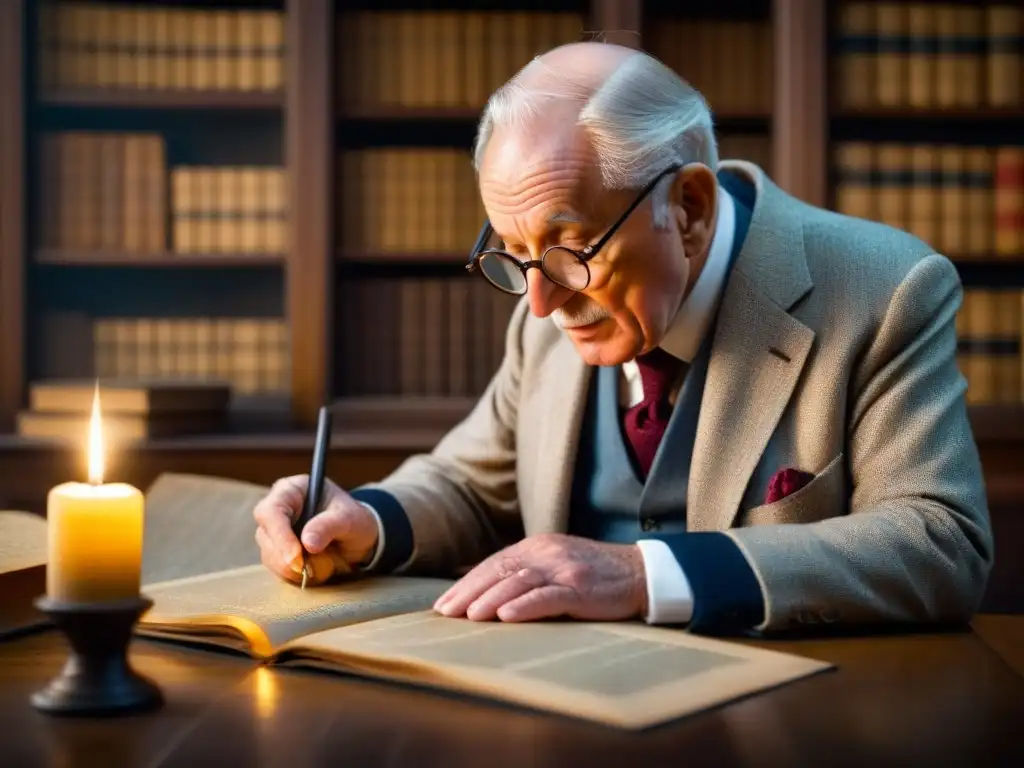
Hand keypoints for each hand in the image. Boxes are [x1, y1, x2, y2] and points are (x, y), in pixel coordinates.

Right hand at [253, 474, 378, 586]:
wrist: (358, 537)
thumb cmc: (354, 519)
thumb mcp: (350, 518)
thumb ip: (330, 525)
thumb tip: (308, 543)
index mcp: (292, 490)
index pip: (272, 510)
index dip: (280, 535)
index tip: (296, 556)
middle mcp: (278, 508)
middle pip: (265, 533)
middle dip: (284, 556)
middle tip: (306, 569)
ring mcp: (275, 531)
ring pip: (269, 554)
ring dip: (291, 568)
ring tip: (321, 565)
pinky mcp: (277, 551)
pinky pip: (277, 567)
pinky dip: (294, 575)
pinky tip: (315, 570)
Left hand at [433, 533, 647, 622]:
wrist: (639, 571)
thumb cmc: (593, 574)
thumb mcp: (555, 564)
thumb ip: (525, 572)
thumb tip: (484, 592)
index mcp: (537, 546)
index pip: (493, 564)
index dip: (467, 583)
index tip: (444, 604)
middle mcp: (546, 553)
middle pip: (500, 571)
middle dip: (469, 592)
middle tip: (445, 613)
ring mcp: (564, 569)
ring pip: (519, 581)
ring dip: (490, 599)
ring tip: (469, 616)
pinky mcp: (581, 587)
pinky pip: (548, 596)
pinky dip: (525, 606)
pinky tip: (506, 616)